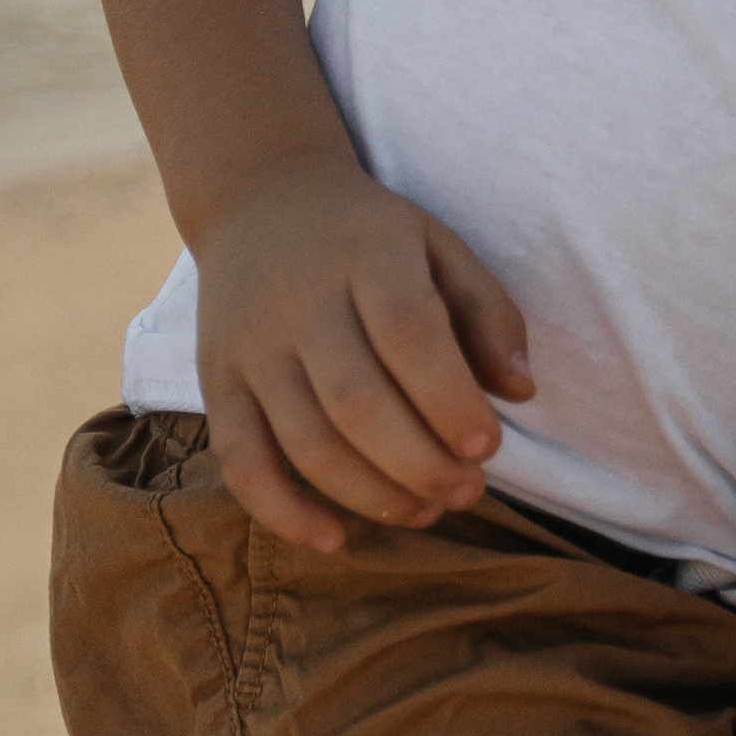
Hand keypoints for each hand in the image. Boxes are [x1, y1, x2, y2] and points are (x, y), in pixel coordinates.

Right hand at [196, 146, 533, 549]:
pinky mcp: (215, 381)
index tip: (488, 446)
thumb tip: (520, 390)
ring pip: (305, 440)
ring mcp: (251, 345)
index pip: (407, 333)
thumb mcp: (437, 245)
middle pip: (357, 402)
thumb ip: (487, 311)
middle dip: (419, 464)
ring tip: (425, 510)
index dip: (449, 399)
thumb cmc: (368, 237)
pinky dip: (280, 509)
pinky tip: (332, 538)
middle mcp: (301, 300)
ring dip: (370, 494)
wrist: (259, 197)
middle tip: (466, 490)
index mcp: (367, 253)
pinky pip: (239, 459)